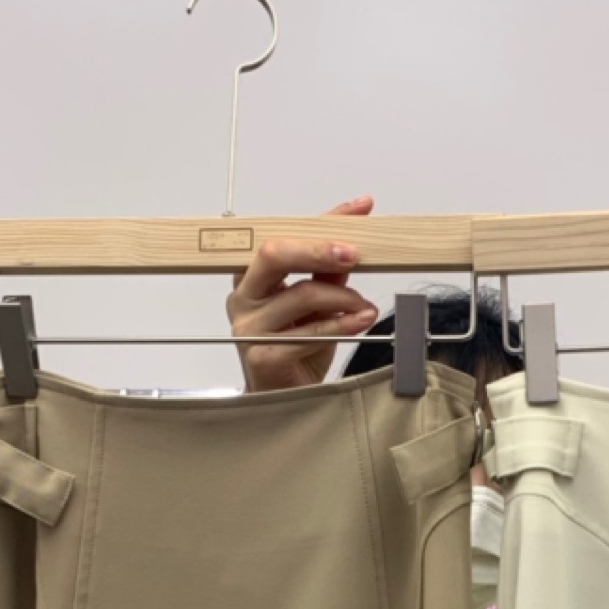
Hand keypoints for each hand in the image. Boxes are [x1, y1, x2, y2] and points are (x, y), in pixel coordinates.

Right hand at [228, 196, 379, 390]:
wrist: (283, 398)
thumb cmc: (296, 349)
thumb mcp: (317, 303)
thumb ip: (330, 271)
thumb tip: (358, 234)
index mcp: (252, 275)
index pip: (285, 234)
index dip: (322, 221)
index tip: (360, 210)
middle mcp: (244, 296)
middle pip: (275, 254)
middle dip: (320, 249)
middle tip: (354, 253)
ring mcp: (249, 327)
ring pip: (301, 295)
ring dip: (342, 297)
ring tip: (365, 306)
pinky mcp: (262, 356)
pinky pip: (308, 334)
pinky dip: (340, 326)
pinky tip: (359, 321)